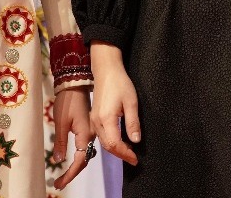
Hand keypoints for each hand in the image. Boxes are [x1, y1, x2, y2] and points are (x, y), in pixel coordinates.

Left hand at [51, 86, 93, 189]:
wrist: (76, 85)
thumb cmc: (67, 101)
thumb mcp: (61, 122)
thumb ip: (61, 142)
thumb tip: (59, 160)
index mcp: (86, 134)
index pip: (80, 161)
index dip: (70, 174)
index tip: (59, 184)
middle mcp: (92, 135)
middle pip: (85, 160)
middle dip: (72, 173)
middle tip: (59, 184)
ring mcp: (92, 131)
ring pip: (87, 154)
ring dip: (76, 167)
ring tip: (64, 176)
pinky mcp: (90, 128)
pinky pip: (87, 146)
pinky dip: (81, 157)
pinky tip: (74, 160)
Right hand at [90, 42, 140, 165]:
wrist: (106, 71)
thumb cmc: (121, 84)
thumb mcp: (131, 102)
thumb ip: (133, 123)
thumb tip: (136, 141)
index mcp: (106, 119)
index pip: (114, 144)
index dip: (125, 153)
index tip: (136, 159)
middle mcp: (96, 123)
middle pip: (107, 146)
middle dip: (121, 154)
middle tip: (134, 159)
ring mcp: (93, 121)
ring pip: (103, 142)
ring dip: (116, 149)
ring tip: (130, 152)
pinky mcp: (94, 118)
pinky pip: (102, 136)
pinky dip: (111, 142)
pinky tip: (121, 142)